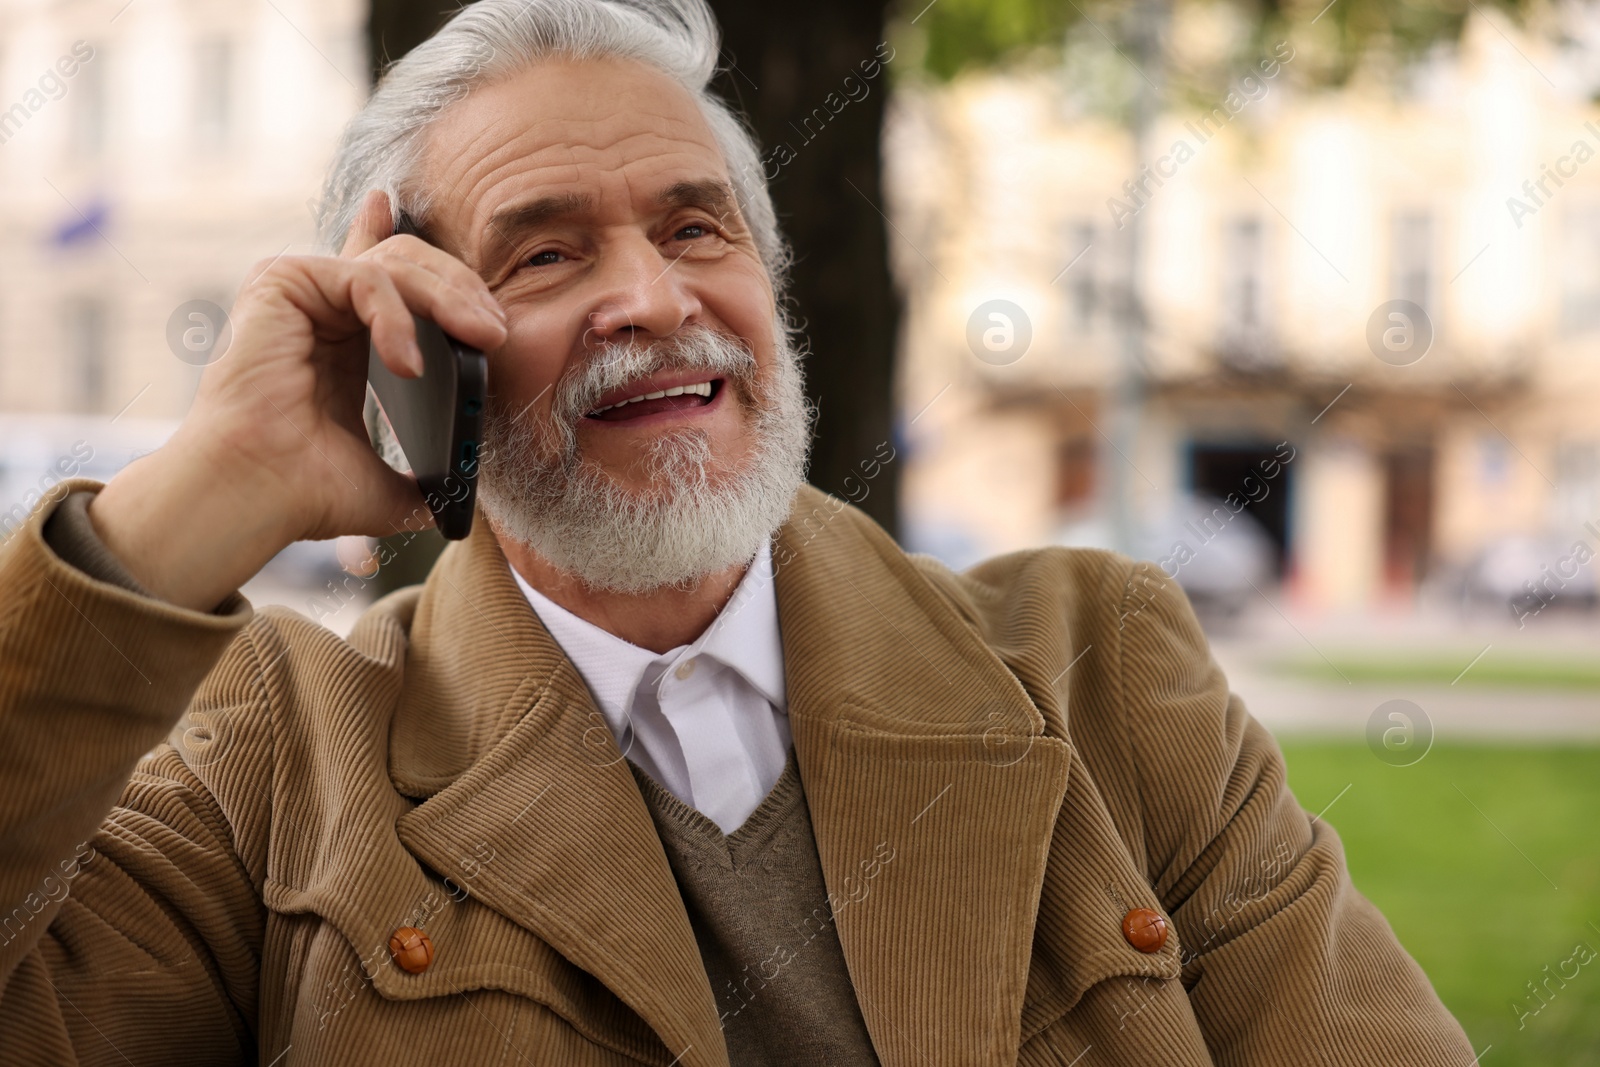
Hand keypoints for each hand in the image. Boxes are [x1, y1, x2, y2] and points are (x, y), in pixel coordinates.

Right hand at [88, 190, 508, 611]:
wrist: (257, 497)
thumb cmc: (305, 493)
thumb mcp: (392, 481)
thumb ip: (431, 475)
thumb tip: (470, 498)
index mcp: (344, 338)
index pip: (387, 280)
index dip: (417, 254)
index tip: (450, 247)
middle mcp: (321, 307)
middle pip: (410, 264)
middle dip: (463, 291)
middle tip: (497, 331)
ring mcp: (302, 291)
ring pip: (396, 264)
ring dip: (449, 298)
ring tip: (480, 339)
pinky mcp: (283, 282)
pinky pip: (365, 277)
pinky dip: (397, 316)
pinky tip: (410, 364)